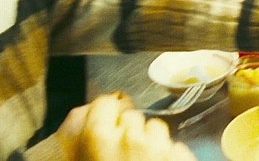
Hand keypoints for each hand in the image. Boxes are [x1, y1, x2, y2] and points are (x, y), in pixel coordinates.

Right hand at [58, 94, 196, 160]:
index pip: (105, 102)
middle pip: (131, 115)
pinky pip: (174, 145)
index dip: (107, 112)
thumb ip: (77, 134)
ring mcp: (159, 147)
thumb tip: (79, 112)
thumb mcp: (79, 159)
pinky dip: (168, 154)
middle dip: (128, 129)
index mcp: (98, 137)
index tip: (108, 120)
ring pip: (155, 127)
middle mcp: (131, 136)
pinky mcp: (181, 156)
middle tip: (122, 152)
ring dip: (151, 140)